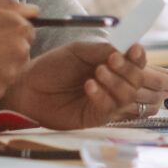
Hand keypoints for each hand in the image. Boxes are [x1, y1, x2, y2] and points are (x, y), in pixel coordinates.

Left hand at [4, 42, 167, 129]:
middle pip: (139, 81)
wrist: (28, 86)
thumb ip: (104, 50)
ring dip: (116, 81)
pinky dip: (102, 95)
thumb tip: (128, 50)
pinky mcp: (96, 117)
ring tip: (97, 73)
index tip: (134, 50)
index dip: (140, 57)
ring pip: (128, 95)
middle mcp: (113, 84)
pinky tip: (89, 86)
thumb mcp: (79, 51)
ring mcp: (107, 102)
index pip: (137, 63)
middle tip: (111, 60)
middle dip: (129, 69)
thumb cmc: (52, 67)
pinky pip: (110, 108)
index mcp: (112, 66)